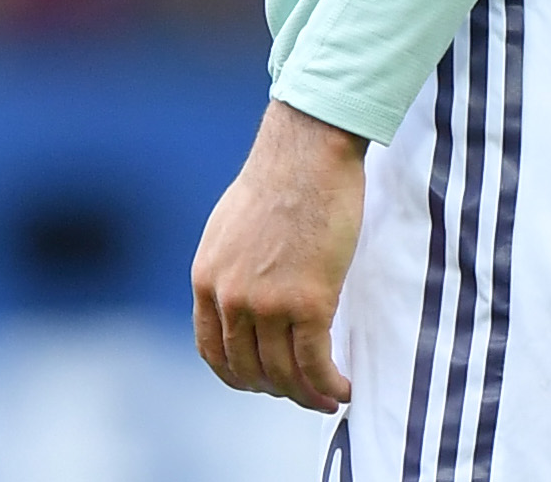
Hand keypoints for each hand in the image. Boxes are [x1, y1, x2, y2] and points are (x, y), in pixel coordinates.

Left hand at [192, 101, 364, 412]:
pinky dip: (329, 385)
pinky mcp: (308, 303)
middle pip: (249, 368)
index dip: (237, 375)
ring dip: (306, 395)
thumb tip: (240, 294)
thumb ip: (229, 267)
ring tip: (327, 398)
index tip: (260, 381)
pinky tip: (343, 388)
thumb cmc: (279, 179)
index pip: (212, 350)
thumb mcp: (230, 227)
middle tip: (301, 391)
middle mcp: (231, 299)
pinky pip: (315, 363)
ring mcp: (268, 304)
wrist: (307, 153)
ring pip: (284, 373)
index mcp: (207, 280)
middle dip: (276, 388)